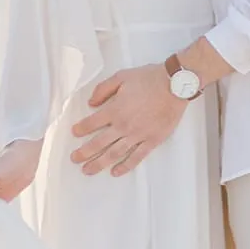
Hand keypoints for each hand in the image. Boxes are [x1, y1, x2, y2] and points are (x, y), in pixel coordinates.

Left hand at [70, 64, 187, 176]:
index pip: (91, 123)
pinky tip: (115, 172)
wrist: (175, 85)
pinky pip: (136, 157)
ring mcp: (138, 135)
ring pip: (114, 154)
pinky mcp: (152, 140)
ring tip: (87, 170)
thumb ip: (103, 89)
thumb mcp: (121, 76)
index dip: (80, 129)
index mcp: (114, 109)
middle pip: (98, 143)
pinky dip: (125, 166)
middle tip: (74, 159)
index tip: (74, 133)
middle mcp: (123, 125)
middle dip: (84, 153)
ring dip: (99, 163)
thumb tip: (90, 103)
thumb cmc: (149, 79)